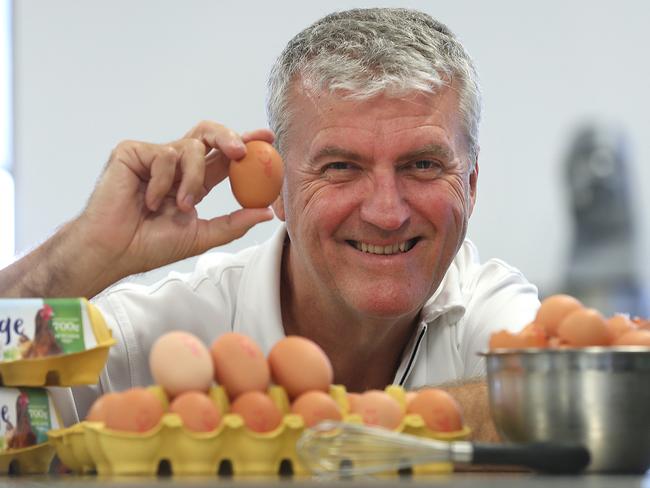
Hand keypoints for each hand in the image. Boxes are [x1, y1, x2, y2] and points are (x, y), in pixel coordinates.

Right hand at [77, 121, 274, 283]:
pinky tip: (147, 201)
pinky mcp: (132, 152)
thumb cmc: (151, 246)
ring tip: (179, 206)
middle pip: (208, 133)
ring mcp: (154, 157)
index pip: (224, 157)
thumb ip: (234, 223)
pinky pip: (162, 156)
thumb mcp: (202, 235)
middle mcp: (176, 165)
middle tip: (241, 152)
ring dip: (191, 179)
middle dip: (229, 137)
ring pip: (190, 147)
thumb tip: (268, 212)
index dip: (246, 144)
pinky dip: (161, 182)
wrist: (114, 250)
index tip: (268, 140)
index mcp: (193, 181)